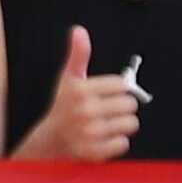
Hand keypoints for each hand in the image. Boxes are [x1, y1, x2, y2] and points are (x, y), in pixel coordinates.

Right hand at [34, 26, 141, 165]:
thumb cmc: (64, 107)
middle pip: (129, 104)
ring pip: (130, 124)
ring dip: (122, 125)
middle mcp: (85, 111)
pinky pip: (123, 143)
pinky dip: (117, 142)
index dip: (118, 89)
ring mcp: (90, 133)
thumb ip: (78, 54)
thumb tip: (79, 30)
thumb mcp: (69, 78)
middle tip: (107, 110)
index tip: (108, 93)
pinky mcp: (94, 152)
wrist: (51, 140)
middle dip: (121, 107)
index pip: (122, 85)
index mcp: (80, 90)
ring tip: (107, 123)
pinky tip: (105, 138)